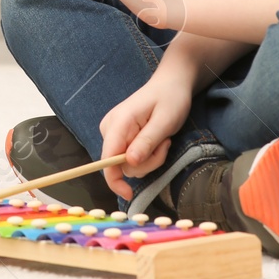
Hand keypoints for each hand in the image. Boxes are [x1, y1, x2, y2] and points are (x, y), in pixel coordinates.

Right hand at [98, 72, 193, 201]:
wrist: (171, 84)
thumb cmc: (170, 99)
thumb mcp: (164, 121)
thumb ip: (146, 142)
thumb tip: (130, 163)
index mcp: (118, 122)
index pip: (107, 159)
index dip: (114, 180)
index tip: (128, 194)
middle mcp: (110, 128)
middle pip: (120, 164)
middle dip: (146, 163)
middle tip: (164, 146)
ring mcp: (114, 133)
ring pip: (127, 164)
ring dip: (149, 160)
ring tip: (162, 141)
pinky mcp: (120, 137)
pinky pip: (130, 158)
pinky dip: (146, 156)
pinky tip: (156, 141)